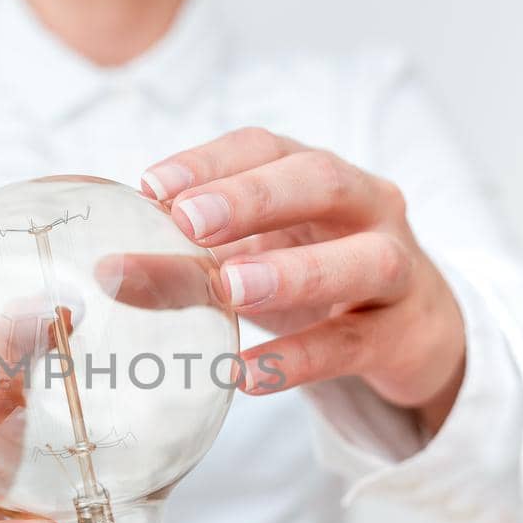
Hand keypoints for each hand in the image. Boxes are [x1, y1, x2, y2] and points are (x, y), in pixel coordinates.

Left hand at [142, 127, 466, 432]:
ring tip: (232, 289)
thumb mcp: (250, 263)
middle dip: (254, 198)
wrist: (412, 334)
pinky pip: (355, 344)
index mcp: (318, 175)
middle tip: (189, 222)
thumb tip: (110, 272)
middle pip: (322, 182)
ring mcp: (397, 269)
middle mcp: (367, 207)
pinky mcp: (403, 335)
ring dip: (294, 271)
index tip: (152, 186)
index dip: (210, 162)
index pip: (266, 147)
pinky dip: (301, 359)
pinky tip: (250, 374)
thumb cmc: (316, 281)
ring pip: (363, 259)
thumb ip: (185, 266)